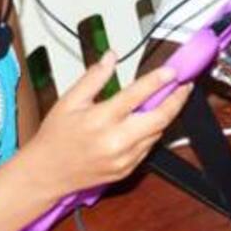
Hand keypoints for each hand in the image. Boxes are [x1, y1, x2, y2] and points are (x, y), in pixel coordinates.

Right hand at [19, 51, 191, 198]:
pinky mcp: (127, 170)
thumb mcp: (69, 101)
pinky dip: (152, 132)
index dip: (158, 81)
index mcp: (100, 120)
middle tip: (184, 86)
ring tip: (169, 98)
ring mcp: (124, 158)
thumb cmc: (55, 137)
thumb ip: (94, 77)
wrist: (46, 174)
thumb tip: (111, 56)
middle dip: (177, 99)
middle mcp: (115, 141)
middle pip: (160, 118)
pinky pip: (149, 147)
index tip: (172, 71)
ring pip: (157, 133)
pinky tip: (148, 121)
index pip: (137, 95)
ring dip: (166, 115)